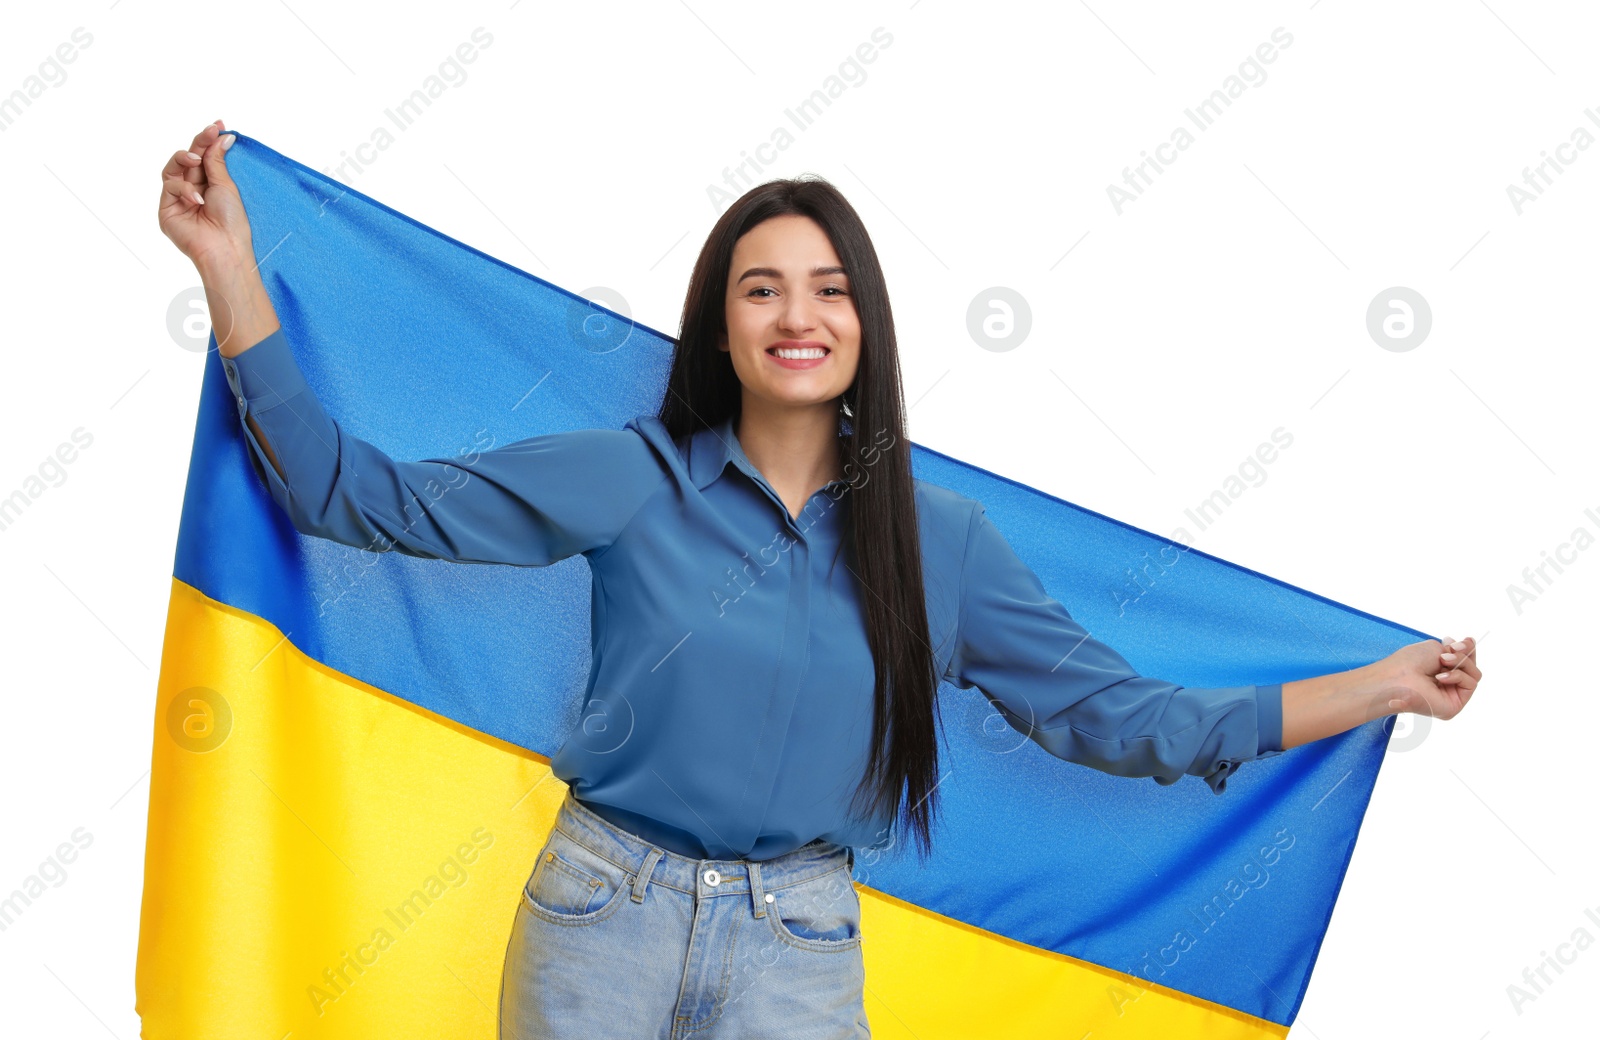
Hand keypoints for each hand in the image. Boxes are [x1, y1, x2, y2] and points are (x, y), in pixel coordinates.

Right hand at [158, 118, 253, 273]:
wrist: (225, 248)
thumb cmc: (231, 221)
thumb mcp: (226, 185)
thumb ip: (217, 161)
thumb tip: (222, 136)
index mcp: (210, 185)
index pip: (205, 157)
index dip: (209, 140)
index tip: (218, 125)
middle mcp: (193, 190)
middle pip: (188, 159)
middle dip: (199, 143)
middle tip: (210, 131)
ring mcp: (178, 199)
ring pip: (173, 168)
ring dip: (185, 159)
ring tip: (197, 161)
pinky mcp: (166, 209)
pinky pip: (170, 186)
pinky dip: (184, 188)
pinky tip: (198, 198)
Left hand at [1369, 635, 1480, 722]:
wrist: (1397, 678)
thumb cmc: (1409, 662)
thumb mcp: (1435, 648)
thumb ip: (1455, 649)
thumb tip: (1469, 642)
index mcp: (1439, 672)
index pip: (1463, 661)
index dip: (1468, 650)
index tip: (1467, 639)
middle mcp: (1446, 685)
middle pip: (1472, 667)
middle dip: (1465, 654)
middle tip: (1452, 648)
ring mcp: (1450, 695)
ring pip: (1474, 674)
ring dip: (1460, 662)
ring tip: (1443, 660)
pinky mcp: (1454, 706)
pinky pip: (1470, 685)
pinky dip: (1458, 676)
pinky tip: (1440, 677)